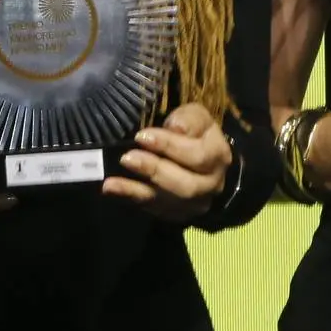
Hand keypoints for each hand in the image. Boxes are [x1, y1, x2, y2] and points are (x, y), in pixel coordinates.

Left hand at [106, 102, 230, 222]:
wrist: (204, 163)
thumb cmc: (195, 133)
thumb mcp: (197, 117)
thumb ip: (189, 119)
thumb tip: (176, 128)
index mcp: (218, 156)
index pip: (197, 156)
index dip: (169, 146)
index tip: (142, 136)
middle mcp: (212, 184)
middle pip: (186, 185)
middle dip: (154, 171)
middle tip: (127, 158)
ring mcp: (195, 203)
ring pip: (169, 202)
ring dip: (138, 191)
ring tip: (112, 182)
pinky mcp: (177, 213)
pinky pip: (154, 210)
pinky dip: (131, 199)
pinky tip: (112, 190)